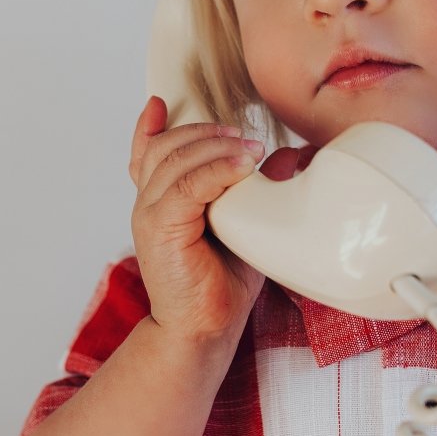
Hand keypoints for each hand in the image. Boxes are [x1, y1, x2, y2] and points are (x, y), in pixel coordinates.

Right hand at [128, 96, 267, 347]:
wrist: (203, 331)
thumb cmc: (221, 285)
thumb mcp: (245, 226)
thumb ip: (259, 190)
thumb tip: (290, 154)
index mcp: (160, 202)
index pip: (146, 154)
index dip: (149, 127)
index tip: (162, 104)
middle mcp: (148, 204)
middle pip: (165, 147)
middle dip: (204, 132)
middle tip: (243, 136)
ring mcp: (149, 216)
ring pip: (174, 160)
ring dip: (214, 146)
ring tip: (250, 149)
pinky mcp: (160, 229)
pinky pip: (184, 186)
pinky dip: (214, 170)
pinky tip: (241, 167)